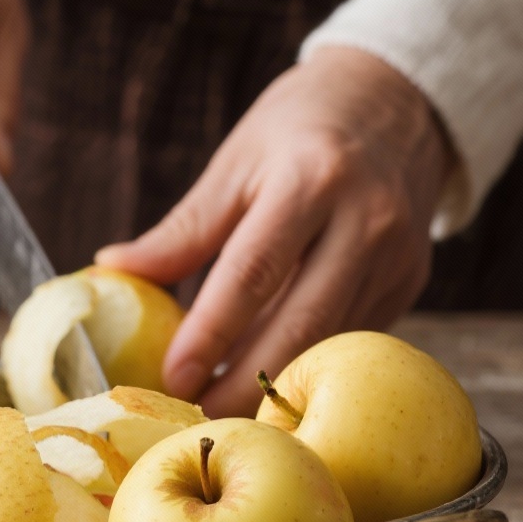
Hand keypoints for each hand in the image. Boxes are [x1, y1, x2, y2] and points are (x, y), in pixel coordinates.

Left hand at [95, 46, 453, 416]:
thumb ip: (182, 230)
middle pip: (300, 322)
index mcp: (311, 180)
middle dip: (244, 382)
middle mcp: (366, 221)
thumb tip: (113, 270)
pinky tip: (263, 380)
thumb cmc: (299, 129)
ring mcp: (397, 256)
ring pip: (329, 341)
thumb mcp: (235, 165)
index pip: (252, 272)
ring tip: (218, 409)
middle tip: (194, 418)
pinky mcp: (410, 281)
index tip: (171, 377)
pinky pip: (349, 337)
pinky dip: (303, 364)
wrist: (396, 103)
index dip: (210, 332)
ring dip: (273, 383)